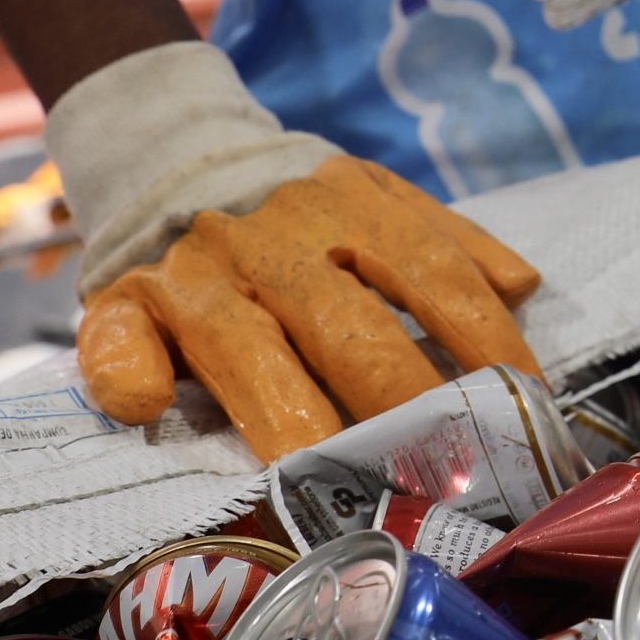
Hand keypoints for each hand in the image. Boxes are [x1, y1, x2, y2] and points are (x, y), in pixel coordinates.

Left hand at [76, 155, 542, 456]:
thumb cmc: (161, 265)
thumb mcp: (114, 310)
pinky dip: (488, 258)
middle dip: (411, 402)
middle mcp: (274, 244)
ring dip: (478, 336)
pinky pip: (443, 221)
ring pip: (422, 271)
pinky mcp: (374, 179)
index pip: (260, 368)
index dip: (308, 429)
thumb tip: (143, 404)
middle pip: (355, 330)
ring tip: (521, 398)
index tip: (352, 490)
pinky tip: (525, 300)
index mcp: (206, 290)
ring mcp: (333, 204)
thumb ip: (119, 361)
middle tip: (463, 465)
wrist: (175, 149)